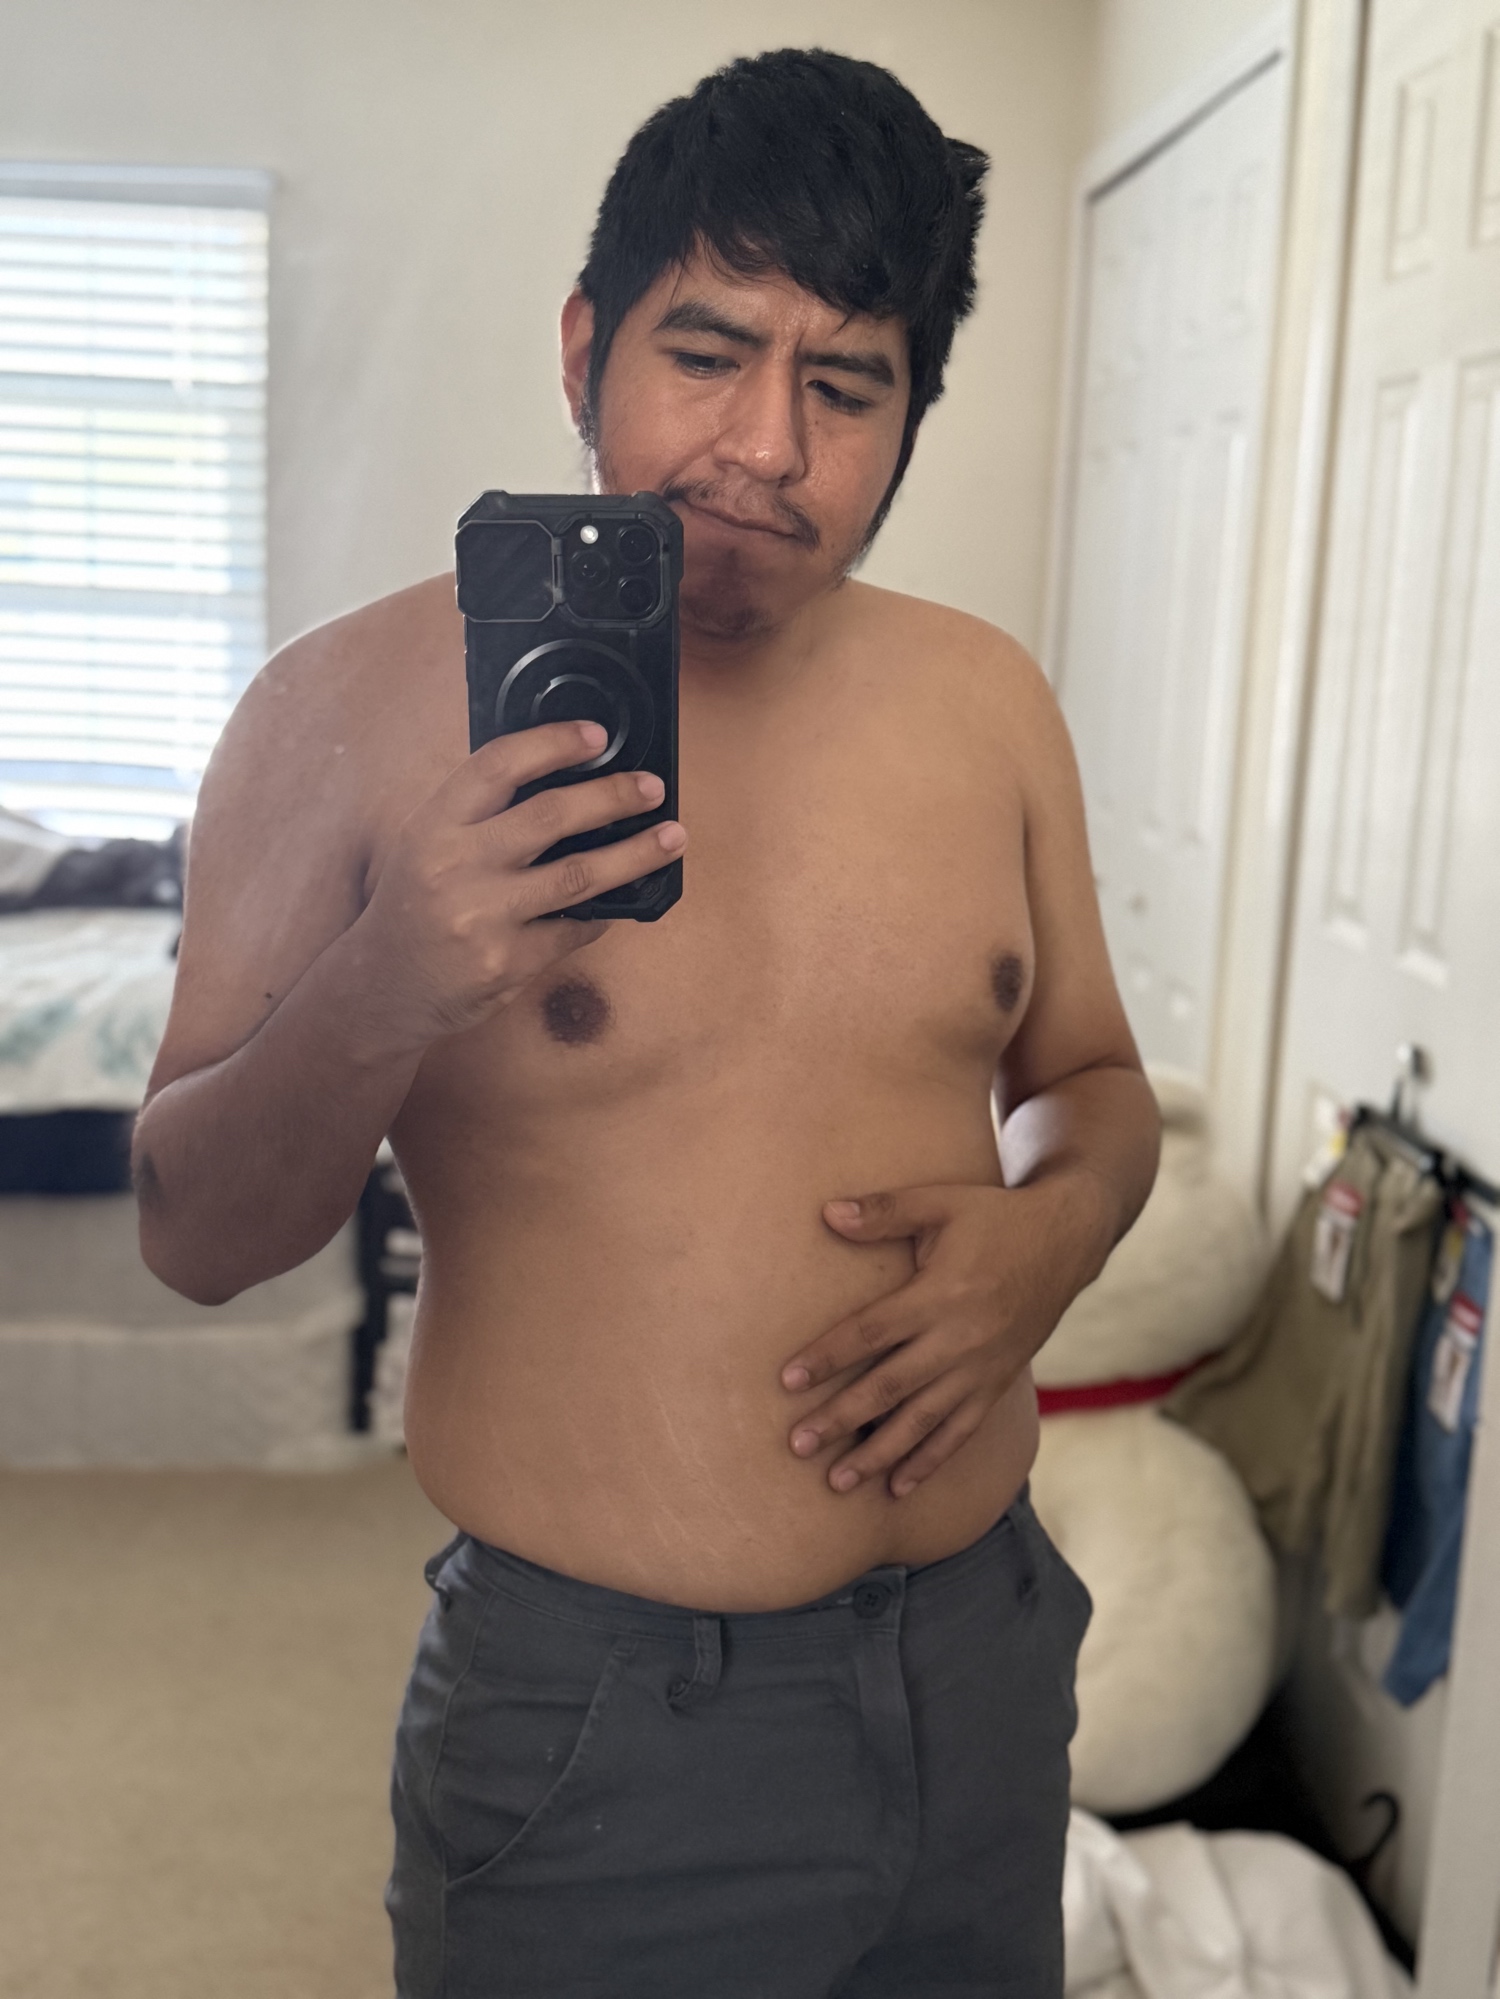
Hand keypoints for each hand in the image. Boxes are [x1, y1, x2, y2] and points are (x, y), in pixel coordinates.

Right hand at [356, 719, 684, 1046]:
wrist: (382, 989)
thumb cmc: (413, 907)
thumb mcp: (424, 845)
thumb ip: (479, 814)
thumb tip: (563, 779)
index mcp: (433, 825)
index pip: (497, 766)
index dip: (551, 743)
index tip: (596, 735)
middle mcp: (455, 866)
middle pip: (549, 816)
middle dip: (611, 795)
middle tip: (651, 787)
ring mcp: (482, 918)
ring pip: (578, 875)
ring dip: (635, 854)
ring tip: (671, 837)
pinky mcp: (506, 963)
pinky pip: (574, 930)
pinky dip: (603, 913)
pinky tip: (620, 902)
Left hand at [780, 1181, 1096, 1498]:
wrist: (1067, 1241)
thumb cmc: (995, 1217)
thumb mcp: (941, 1201)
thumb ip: (885, 1211)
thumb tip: (827, 1213)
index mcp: (939, 1295)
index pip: (871, 1333)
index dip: (828, 1357)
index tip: (788, 1381)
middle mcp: (959, 1340)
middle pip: (889, 1387)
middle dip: (840, 1419)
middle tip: (797, 1445)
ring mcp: (980, 1369)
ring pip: (921, 1421)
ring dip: (878, 1454)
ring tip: (837, 1482)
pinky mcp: (997, 1384)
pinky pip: (959, 1432)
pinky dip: (928, 1461)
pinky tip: (897, 1486)